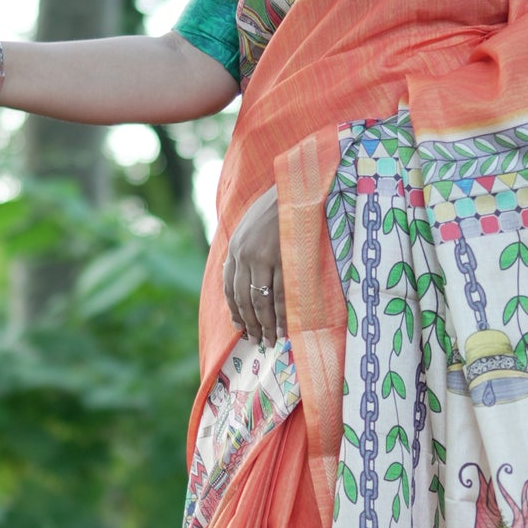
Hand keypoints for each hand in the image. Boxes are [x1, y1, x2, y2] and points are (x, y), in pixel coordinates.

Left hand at [223, 184, 285, 345]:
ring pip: (261, 300)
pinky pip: (281, 293)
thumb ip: (243, 249)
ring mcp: (264, 257)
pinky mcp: (284, 258)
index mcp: (236, 247)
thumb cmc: (277, 206)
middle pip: (244, 298)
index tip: (240, 326)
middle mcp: (245, 254)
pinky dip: (283, 314)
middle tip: (257, 340)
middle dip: (250, 323)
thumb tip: (240, 276)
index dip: (234, 310)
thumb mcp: (251, 226)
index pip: (229, 287)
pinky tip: (285, 327)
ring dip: (265, 324)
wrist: (298, 187)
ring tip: (270, 340)